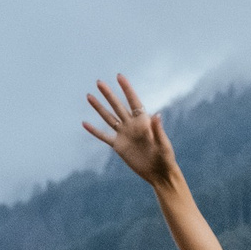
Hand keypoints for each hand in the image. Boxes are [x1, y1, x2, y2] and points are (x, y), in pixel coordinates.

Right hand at [82, 75, 181, 189]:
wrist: (159, 173)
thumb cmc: (166, 158)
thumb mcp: (163, 144)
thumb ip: (158, 130)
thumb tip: (157, 114)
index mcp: (144, 122)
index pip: (133, 101)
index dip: (126, 89)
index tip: (119, 76)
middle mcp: (132, 125)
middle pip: (117, 106)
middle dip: (108, 94)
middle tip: (99, 82)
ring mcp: (124, 134)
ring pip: (108, 118)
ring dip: (99, 108)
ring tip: (89, 96)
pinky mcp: (119, 146)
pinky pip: (104, 136)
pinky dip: (94, 131)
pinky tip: (84, 123)